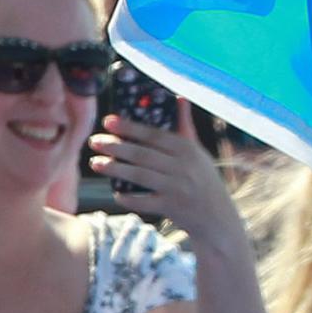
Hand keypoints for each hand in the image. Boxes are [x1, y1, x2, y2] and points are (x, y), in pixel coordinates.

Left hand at [87, 102, 241, 246]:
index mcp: (188, 149)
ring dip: (115, 169)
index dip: (130, 128)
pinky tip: (116, 193)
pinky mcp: (170, 207)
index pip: (154, 135)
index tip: (108, 121)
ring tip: (95, 163)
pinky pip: (143, 202)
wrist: (216, 215)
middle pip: (143, 154)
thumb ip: (185, 125)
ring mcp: (176, 188)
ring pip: (140, 176)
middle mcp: (182, 167)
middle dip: (116, 147)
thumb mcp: (198, 150)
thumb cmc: (203, 178)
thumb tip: (179, 97)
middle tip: (94, 141)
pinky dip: (128, 198)